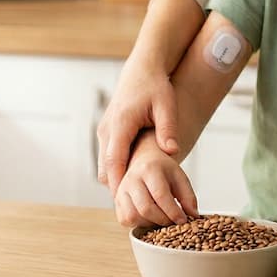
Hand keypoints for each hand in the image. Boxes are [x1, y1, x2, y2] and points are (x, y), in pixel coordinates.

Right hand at [97, 69, 179, 195]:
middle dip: (116, 187)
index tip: (125, 201)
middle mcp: (108, 128)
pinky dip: (116, 169)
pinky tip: (132, 179)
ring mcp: (105, 129)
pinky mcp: (107, 130)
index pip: (114, 160)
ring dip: (116, 178)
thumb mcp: (166, 105)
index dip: (118, 183)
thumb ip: (168, 129)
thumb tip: (172, 151)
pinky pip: (107, 156)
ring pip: (104, 164)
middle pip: (105, 167)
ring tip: (133, 198)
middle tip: (131, 208)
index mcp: (121, 124)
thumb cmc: (156, 86)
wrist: (142, 68)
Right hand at [114, 137, 198, 227]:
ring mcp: (121, 189)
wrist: (144, 160)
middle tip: (173, 222)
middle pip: (145, 209)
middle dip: (163, 220)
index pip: (160, 195)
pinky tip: (149, 218)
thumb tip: (193, 216)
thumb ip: (189, 196)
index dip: (173, 212)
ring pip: (132, 216)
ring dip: (150, 223)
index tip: (183, 220)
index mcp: (149, 168)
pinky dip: (138, 224)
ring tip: (161, 219)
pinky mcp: (116, 200)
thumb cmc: (164, 170)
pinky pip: (125, 219)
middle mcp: (132, 178)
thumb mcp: (180, 177)